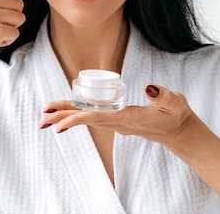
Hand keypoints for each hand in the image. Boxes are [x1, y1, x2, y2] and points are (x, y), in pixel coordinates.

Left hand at [39, 84, 194, 146]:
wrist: (178, 131)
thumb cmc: (176, 114)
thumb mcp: (175, 102)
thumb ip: (164, 95)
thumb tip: (148, 87)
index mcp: (128, 118)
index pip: (98, 118)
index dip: (77, 119)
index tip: (60, 125)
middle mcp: (117, 122)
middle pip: (85, 120)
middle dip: (63, 119)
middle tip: (41, 120)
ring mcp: (116, 122)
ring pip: (86, 119)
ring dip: (66, 117)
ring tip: (45, 117)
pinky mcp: (116, 120)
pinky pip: (92, 117)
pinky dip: (76, 115)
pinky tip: (65, 114)